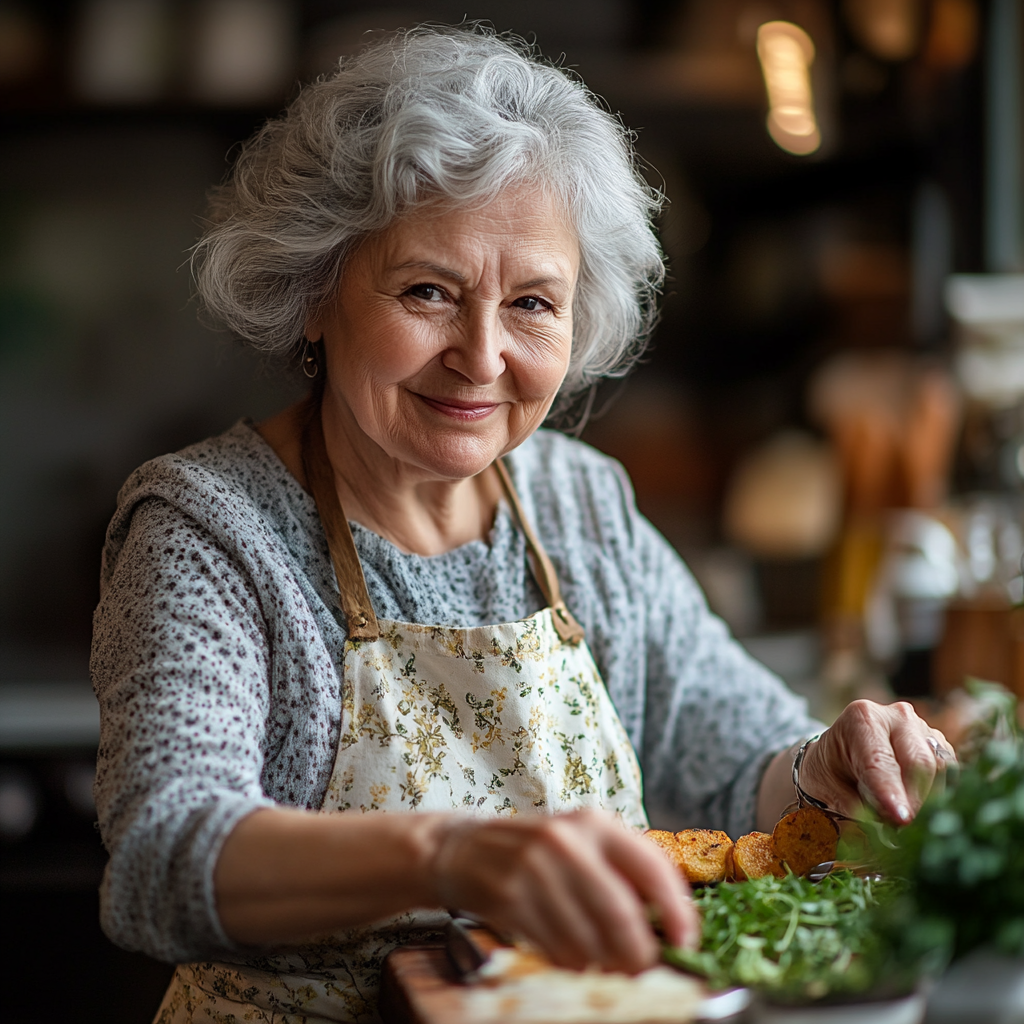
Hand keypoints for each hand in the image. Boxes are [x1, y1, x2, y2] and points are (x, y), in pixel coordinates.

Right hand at [429, 808, 698, 972]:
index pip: (651, 865)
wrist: (463, 849)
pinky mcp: (509, 898)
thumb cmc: (534, 851)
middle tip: (640, 967)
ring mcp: (534, 870)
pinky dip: (571, 963)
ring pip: (589, 941)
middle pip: (621, 914)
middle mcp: (566, 842)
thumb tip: (668, 924)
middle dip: (638, 952)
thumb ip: (621, 872)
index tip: (686, 940)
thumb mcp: (580, 843)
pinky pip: (557, 950)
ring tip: (597, 959)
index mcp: (594, 824)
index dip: (676, 908)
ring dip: (601, 964)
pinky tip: (566, 952)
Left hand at [799, 700, 953, 824]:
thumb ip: (858, 809)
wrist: (837, 757)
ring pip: (941, 769)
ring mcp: (923, 729)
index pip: (880, 760)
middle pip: (920, 761)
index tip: (901, 819)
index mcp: (861, 718)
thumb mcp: (829, 790)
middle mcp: (897, 717)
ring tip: (905, 819)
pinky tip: (920, 809)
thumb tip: (888, 830)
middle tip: (903, 830)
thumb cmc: (830, 773)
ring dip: (928, 800)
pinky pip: (950, 774)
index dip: (892, 792)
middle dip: (915, 801)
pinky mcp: (940, 746)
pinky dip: (938, 796)